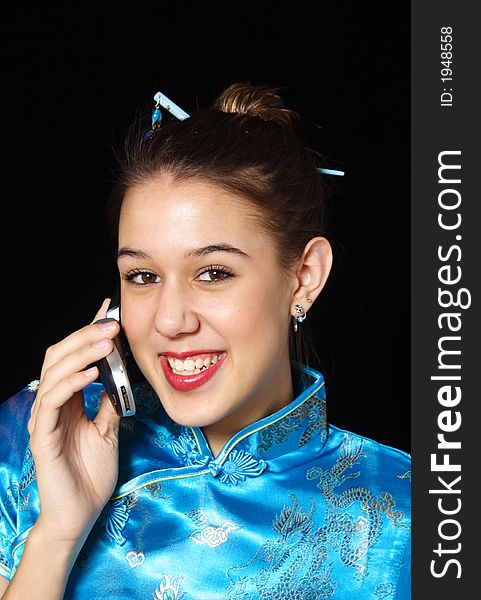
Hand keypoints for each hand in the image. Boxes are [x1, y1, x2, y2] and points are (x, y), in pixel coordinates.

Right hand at [27, 299, 121, 547]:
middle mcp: (52, 404)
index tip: (108, 312)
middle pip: (59, 356)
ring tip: (106, 341)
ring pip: (54, 372)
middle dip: (85, 336)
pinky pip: (53, 401)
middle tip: (111, 323)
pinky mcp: (43, 435)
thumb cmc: (91, 473)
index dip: (87, 333)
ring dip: (81, 353)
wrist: (80, 513)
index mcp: (67, 400)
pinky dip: (72, 382)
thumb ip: (109, 402)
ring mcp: (45, 418)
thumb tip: (122, 376)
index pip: (73, 357)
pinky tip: (93, 372)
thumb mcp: (108, 429)